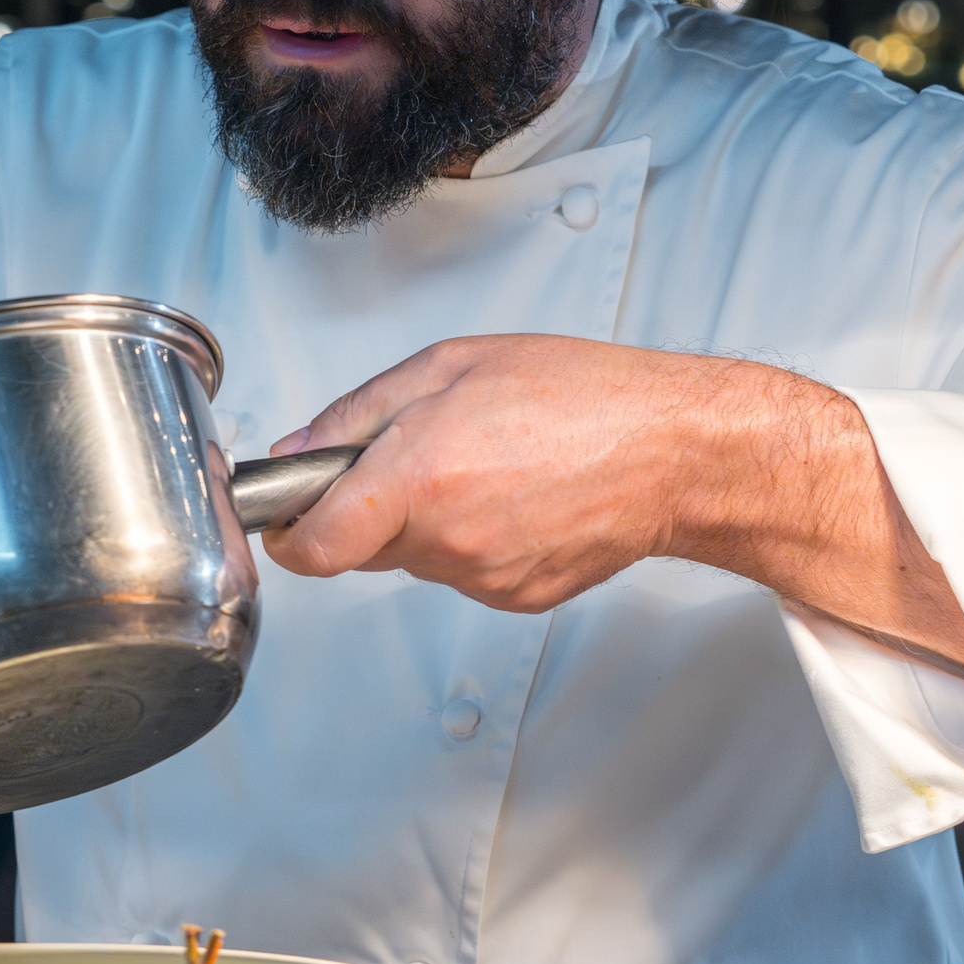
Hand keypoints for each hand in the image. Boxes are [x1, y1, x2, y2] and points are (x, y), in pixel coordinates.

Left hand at [260, 336, 963, 680]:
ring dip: (421, 519)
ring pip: (411, 558)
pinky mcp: (515, 598)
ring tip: (480, 464)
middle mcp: (446, 539)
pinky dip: (469, 537)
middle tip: (411, 454)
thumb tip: (295, 453)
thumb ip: (354, 416)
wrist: (676, 452)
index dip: (286, 531)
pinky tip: (512, 495)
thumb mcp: (446, 366)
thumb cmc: (578, 395)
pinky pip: (460, 570)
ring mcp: (483, 577)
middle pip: (357, 548)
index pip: (310, 548)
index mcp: (418, 476)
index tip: (287, 511)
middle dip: (363, 507)